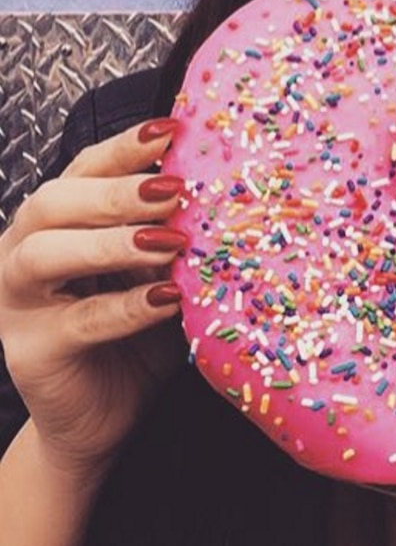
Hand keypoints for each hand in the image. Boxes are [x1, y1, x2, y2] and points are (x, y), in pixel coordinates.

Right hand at [0, 120, 186, 479]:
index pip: (84, 169)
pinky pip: (78, 321)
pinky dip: (126, 307)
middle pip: (55, 202)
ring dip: (111, 241)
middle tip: (174, 188)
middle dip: (116, 191)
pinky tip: (167, 298)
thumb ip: (173, 235)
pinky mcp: (30, 351)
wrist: (104, 418)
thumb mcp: (157, 273)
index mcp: (57, 221)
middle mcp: (24, 251)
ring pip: (47, 254)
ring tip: (167, 240)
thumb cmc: (136, 334)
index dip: (125, 146)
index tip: (172, 127)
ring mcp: (18, 302)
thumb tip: (225, 192)